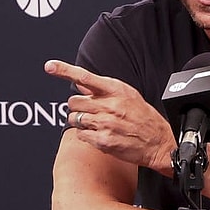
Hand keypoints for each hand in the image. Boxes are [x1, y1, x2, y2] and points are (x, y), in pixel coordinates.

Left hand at [44, 59, 175, 173]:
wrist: (159, 142)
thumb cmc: (145, 118)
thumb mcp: (129, 96)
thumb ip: (104, 89)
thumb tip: (84, 84)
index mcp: (116, 90)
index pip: (85, 77)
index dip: (65, 70)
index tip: (50, 66)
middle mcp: (109, 105)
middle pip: (73, 101)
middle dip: (78, 107)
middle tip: (91, 112)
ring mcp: (105, 123)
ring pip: (74, 119)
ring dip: (81, 122)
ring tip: (98, 125)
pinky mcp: (102, 140)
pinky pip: (80, 135)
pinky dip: (86, 136)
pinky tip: (101, 135)